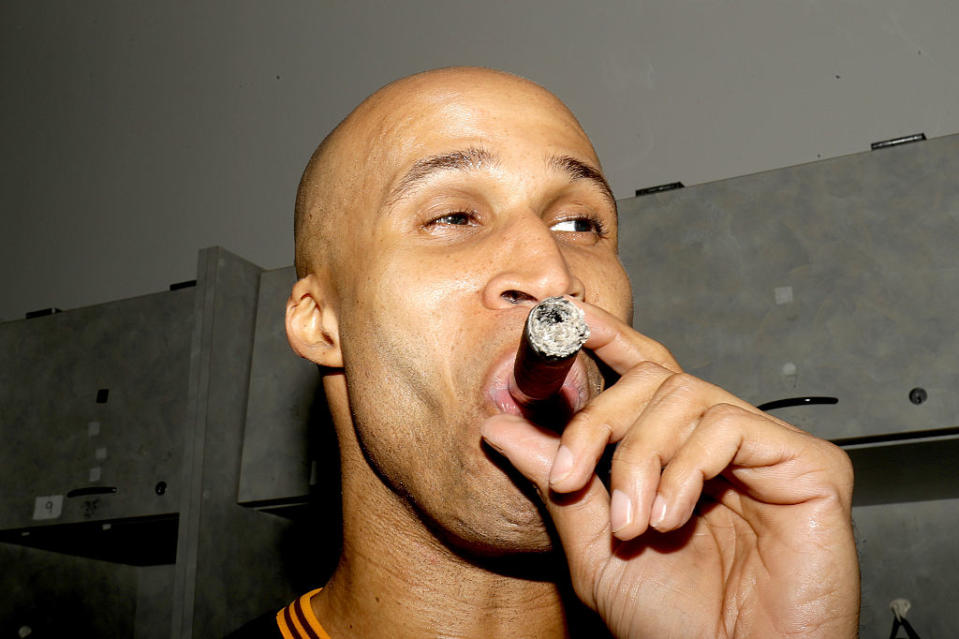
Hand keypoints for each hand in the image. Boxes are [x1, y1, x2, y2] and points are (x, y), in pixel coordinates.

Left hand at [481, 301, 859, 638]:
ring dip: (639, 457)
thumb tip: (499, 426)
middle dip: (599, 422)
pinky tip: (670, 516)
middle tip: (569, 478)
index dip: (609, 336)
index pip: (645, 374)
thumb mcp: (591, 545)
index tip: (565, 316)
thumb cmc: (673, 624)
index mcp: (675, 455)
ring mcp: (766, 452)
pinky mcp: (810, 465)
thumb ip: (554, 479)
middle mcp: (721, 444)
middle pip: (654, 378)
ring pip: (685, 396)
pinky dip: (686, 465)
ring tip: (632, 523)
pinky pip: (731, 424)